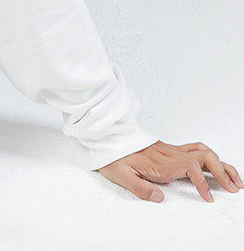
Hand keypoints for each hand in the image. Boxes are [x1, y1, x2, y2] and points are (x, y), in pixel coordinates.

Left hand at [98, 140, 241, 201]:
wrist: (104, 137)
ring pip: (203, 151)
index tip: (208, 197)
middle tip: (233, 188)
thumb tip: (159, 198)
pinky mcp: (169, 149)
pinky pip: (194, 148)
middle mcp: (169, 154)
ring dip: (221, 164)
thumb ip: (139, 187)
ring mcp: (170, 150)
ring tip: (234, 180)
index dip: (203, 182)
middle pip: (204, 156)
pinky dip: (211, 157)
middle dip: (222, 171)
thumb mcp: (119, 174)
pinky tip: (216, 165)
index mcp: (160, 162)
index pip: (190, 167)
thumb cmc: (111, 156)